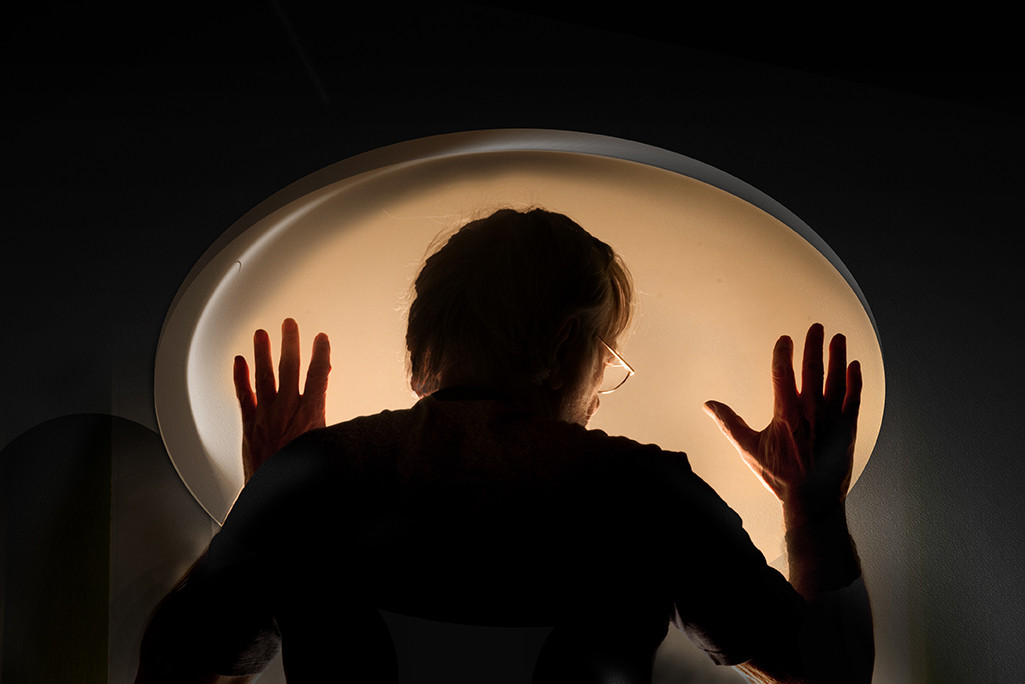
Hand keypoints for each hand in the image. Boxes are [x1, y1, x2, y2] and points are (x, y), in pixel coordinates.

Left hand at [233, 318, 330, 482]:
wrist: (275, 498)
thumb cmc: (303, 475)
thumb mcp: (327, 444)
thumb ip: (328, 417)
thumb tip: (333, 395)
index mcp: (310, 416)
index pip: (318, 376)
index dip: (321, 354)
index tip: (322, 339)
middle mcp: (286, 411)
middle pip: (289, 368)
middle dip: (290, 344)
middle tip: (289, 324)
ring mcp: (265, 417)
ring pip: (264, 377)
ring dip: (262, 353)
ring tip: (261, 334)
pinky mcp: (249, 426)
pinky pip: (243, 396)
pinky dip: (240, 378)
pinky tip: (238, 362)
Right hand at [703, 323, 861, 522]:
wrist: (813, 501)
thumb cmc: (780, 476)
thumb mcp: (749, 449)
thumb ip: (729, 423)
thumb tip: (708, 405)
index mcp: (786, 412)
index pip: (783, 372)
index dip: (783, 353)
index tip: (784, 339)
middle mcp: (810, 410)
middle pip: (813, 368)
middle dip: (814, 345)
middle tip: (817, 327)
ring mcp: (832, 417)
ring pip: (836, 378)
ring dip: (837, 356)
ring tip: (838, 338)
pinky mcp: (848, 428)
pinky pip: (853, 398)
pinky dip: (854, 381)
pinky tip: (854, 367)